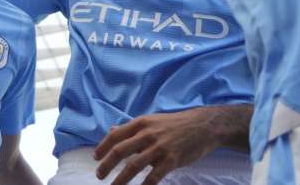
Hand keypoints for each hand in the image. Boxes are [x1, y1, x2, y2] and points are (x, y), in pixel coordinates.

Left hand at [92, 107, 226, 184]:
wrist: (203, 126)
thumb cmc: (175, 124)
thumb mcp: (151, 121)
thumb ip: (132, 128)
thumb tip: (112, 131)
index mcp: (141, 123)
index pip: (115, 135)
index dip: (103, 147)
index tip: (95, 158)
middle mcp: (147, 134)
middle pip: (120, 150)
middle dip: (106, 165)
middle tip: (99, 175)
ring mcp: (159, 147)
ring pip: (134, 165)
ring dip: (121, 179)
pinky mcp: (172, 160)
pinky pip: (154, 176)